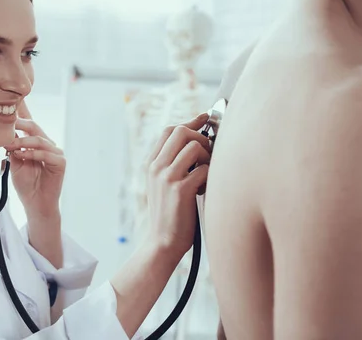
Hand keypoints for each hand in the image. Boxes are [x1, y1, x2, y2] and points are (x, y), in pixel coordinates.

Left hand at [4, 101, 64, 219]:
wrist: (35, 203)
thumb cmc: (27, 184)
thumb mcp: (15, 162)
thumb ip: (13, 147)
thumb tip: (6, 132)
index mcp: (38, 143)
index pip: (29, 124)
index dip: (21, 114)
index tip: (8, 105)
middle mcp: (48, 145)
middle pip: (34, 127)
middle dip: (19, 123)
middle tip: (6, 124)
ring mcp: (56, 153)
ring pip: (39, 140)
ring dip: (22, 141)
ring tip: (10, 145)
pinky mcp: (60, 163)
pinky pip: (46, 154)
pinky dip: (32, 154)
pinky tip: (22, 156)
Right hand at [145, 113, 211, 256]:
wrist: (162, 242)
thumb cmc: (170, 215)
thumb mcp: (163, 185)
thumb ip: (173, 164)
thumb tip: (196, 143)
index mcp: (151, 164)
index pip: (169, 130)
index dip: (190, 122)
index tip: (204, 119)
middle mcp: (156, 166)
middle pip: (181, 131)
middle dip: (201, 136)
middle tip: (208, 153)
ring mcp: (167, 177)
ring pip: (195, 146)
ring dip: (208, 157)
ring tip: (206, 174)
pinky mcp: (180, 189)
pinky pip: (204, 168)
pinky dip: (210, 176)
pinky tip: (205, 189)